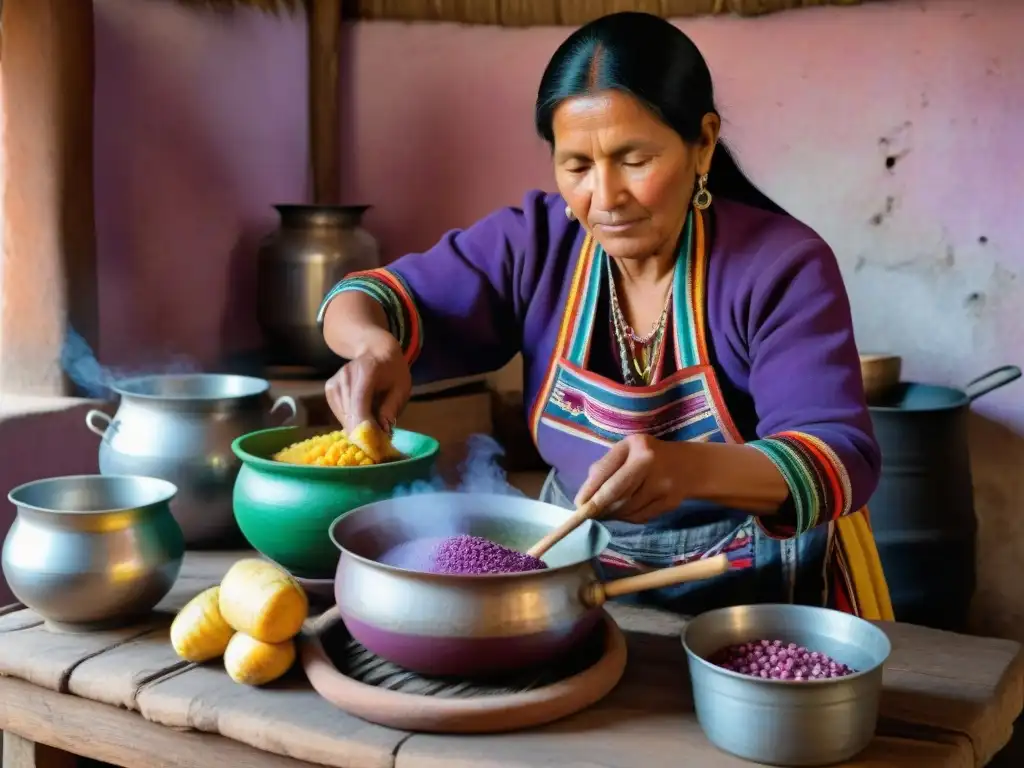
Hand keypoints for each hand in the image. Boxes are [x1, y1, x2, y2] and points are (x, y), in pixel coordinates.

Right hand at [325, 333, 411, 433]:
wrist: (376, 351)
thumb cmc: (393, 372)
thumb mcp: (401, 389)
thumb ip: (390, 409)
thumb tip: (381, 433)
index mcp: (366, 371)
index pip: (359, 404)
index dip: (364, 427)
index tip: (373, 445)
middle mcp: (345, 376)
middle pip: (350, 413)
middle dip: (363, 432)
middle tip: (377, 442)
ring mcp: (335, 383)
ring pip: (343, 417)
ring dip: (357, 427)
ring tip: (372, 427)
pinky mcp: (329, 389)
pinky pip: (339, 413)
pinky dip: (350, 420)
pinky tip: (362, 416)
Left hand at [573, 434, 690, 523]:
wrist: (689, 466)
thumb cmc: (649, 456)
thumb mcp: (628, 450)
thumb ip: (606, 466)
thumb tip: (586, 494)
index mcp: (635, 446)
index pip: (606, 471)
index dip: (589, 491)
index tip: (578, 504)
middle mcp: (649, 462)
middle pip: (616, 492)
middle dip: (598, 506)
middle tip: (586, 515)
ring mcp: (661, 484)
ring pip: (626, 508)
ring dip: (612, 514)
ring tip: (605, 513)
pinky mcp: (669, 502)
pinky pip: (639, 516)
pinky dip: (626, 518)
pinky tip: (622, 513)